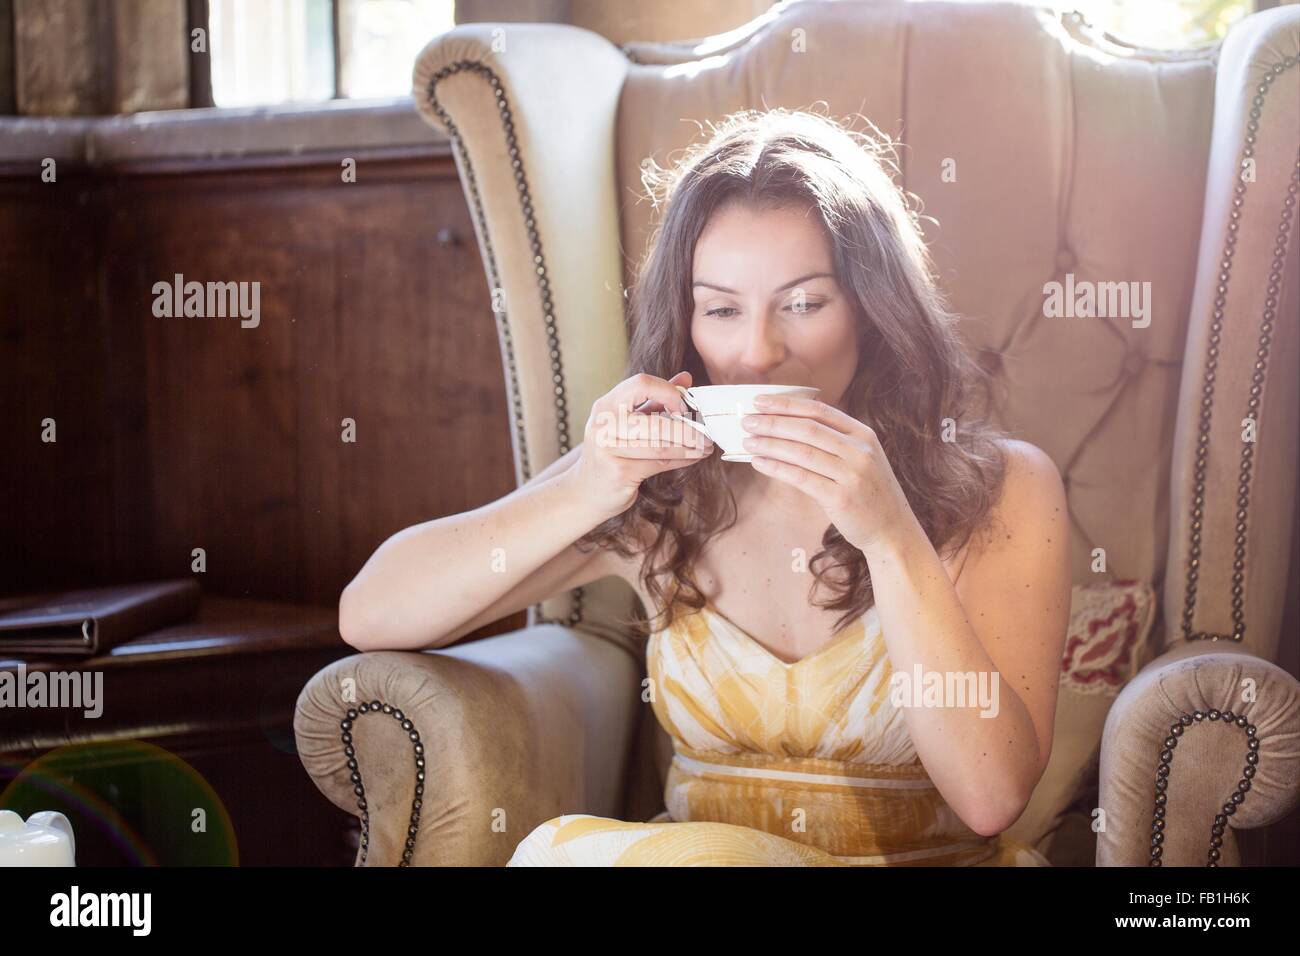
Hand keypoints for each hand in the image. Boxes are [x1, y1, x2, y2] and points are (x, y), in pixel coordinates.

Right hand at [567, 371, 713, 520]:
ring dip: (689, 446)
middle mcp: (603, 424)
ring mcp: (608, 449)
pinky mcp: (618, 472)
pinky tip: (693, 457)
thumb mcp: (627, 422)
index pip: (641, 384)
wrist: (584, 491)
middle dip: (688, 428)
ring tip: (706, 446)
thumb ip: (654, 399)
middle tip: (708, 432)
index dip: (668, 392)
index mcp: (606, 405)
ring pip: (660, 445)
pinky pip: (658, 463)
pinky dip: (681, 459)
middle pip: (656, 422)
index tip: (685, 406)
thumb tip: (686, 378)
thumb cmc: (611, 453)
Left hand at [739, 394, 911, 552]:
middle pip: (807, 429)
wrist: (892, 529)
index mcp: (863, 434)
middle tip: (747, 421)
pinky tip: (759, 463)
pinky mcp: (840, 498)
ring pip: (802, 452)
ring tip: (748, 441)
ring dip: (770, 444)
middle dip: (773, 423)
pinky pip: (801, 478)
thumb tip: (788, 426)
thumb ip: (834, 441)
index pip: (819, 410)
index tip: (760, 401)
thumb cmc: (867, 492)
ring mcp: (852, 474)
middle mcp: (859, 450)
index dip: (787, 404)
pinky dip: (776, 468)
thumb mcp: (861, 458)